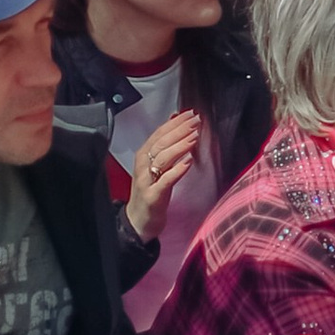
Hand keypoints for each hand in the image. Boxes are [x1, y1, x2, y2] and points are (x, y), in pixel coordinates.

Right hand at [124, 107, 204, 242]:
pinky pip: (166, 180)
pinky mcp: (153, 196)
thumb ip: (164, 144)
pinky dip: (178, 169)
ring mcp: (147, 180)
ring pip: (163, 158)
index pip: (159, 133)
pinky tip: (189, 161)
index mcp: (143, 155)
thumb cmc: (151, 190)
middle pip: (161, 143)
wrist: (139, 220)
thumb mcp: (156, 165)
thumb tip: (175, 118)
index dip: (175, 122)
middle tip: (196, 121)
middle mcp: (143, 165)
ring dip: (180, 146)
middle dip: (180, 130)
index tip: (191, 113)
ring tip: (194, 137)